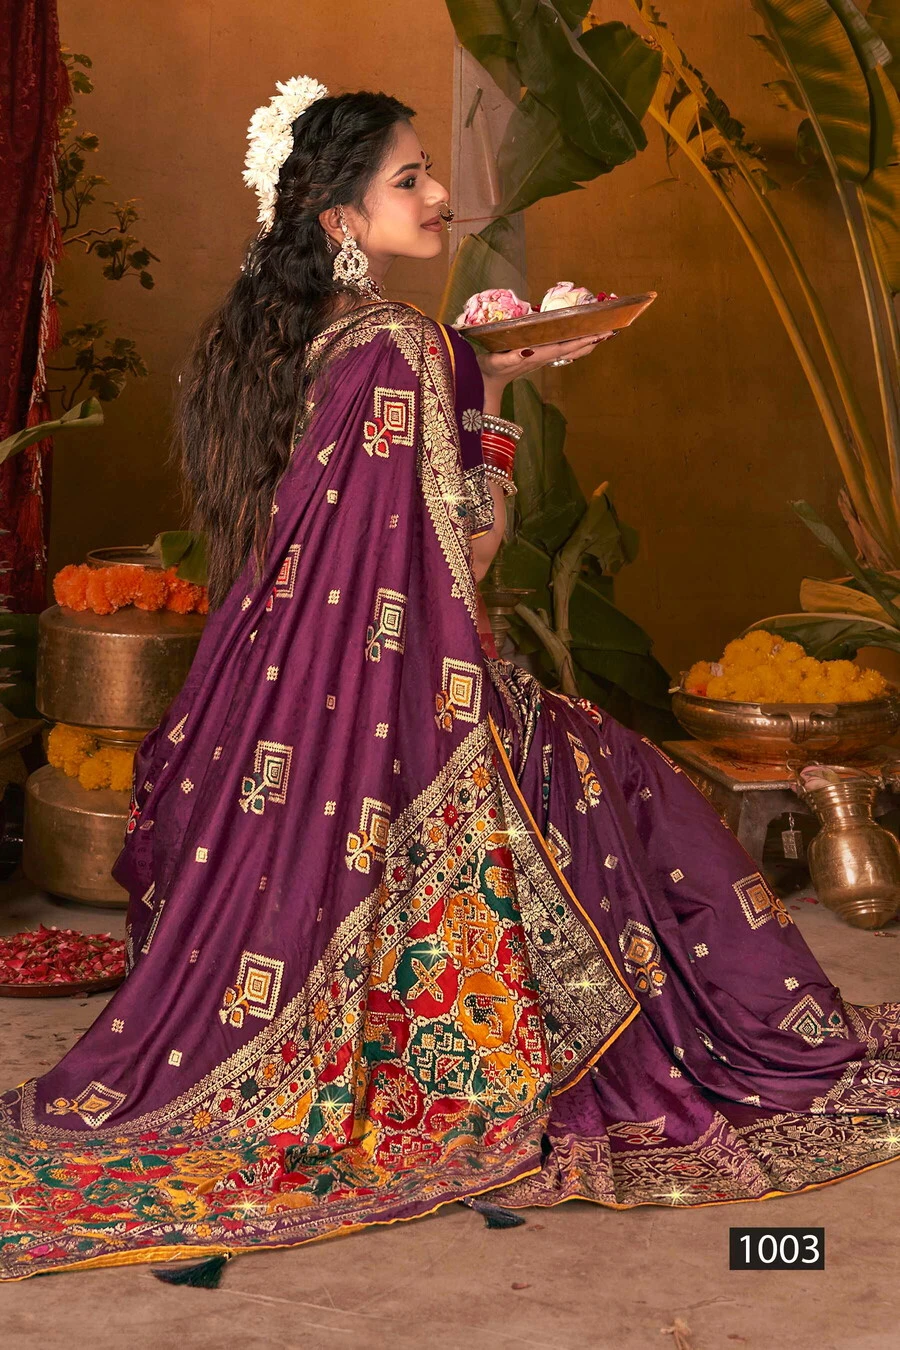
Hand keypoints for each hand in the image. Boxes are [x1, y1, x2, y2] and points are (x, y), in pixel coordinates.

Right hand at [475, 329, 614, 392]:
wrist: (485, 381)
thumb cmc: (488, 370)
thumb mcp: (495, 362)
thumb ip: (510, 358)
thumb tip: (526, 350)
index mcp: (535, 356)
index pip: (564, 348)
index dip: (582, 341)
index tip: (599, 335)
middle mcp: (542, 357)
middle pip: (572, 350)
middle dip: (591, 341)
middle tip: (611, 331)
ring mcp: (541, 357)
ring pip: (569, 350)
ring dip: (586, 342)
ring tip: (602, 334)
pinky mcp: (538, 355)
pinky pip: (561, 348)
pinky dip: (573, 342)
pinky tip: (580, 338)